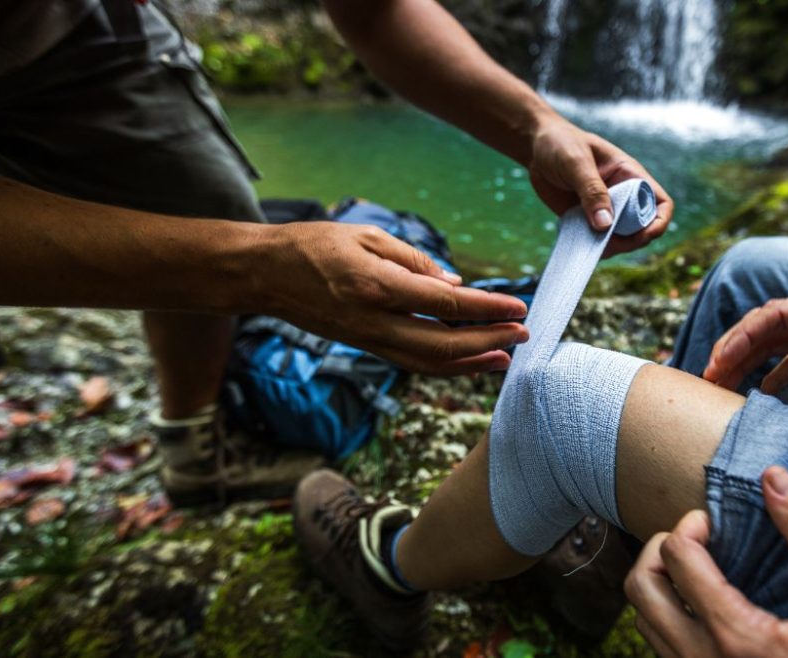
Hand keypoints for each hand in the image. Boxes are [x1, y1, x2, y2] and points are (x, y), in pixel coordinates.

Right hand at [268, 221, 528, 374]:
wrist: (265, 274)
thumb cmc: (313, 246)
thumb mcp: (367, 235)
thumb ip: (414, 260)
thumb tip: (454, 283)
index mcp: (379, 286)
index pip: (447, 303)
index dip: (488, 308)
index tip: (518, 307)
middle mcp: (376, 321)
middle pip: (445, 344)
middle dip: (490, 341)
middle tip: (523, 334)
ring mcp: (369, 340)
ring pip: (430, 363)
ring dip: (472, 363)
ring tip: (505, 356)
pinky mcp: (365, 346)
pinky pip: (413, 362)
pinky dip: (446, 364)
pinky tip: (468, 359)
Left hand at [529, 117, 673, 256]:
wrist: (537, 147)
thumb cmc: (561, 143)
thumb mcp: (575, 161)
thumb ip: (591, 190)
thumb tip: (605, 224)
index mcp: (630, 175)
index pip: (660, 202)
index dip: (658, 222)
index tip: (644, 234)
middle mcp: (623, 195)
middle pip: (642, 227)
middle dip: (631, 240)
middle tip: (607, 243)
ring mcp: (605, 209)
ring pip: (620, 238)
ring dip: (611, 247)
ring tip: (591, 246)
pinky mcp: (586, 218)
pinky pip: (596, 239)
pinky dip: (592, 247)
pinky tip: (580, 246)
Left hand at [625, 467, 787, 657]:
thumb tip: (775, 478)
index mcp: (740, 638)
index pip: (677, 559)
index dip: (692, 525)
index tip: (718, 521)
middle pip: (643, 591)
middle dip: (662, 550)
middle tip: (700, 538)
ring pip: (647, 624)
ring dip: (665, 586)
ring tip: (705, 567)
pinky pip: (667, 650)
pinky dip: (675, 618)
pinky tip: (713, 604)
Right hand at [703, 292, 787, 392]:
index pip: (779, 315)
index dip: (742, 336)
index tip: (717, 365)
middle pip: (768, 327)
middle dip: (732, 349)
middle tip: (704, 383)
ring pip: (779, 343)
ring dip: (747, 363)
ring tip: (720, 391)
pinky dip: (776, 376)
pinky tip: (762, 397)